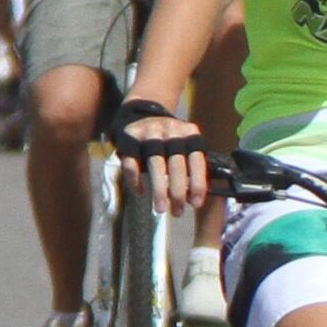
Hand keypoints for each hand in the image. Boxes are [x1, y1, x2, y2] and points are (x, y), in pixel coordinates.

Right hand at [112, 98, 209, 219]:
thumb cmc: (169, 139)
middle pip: (176, 164)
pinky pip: (131, 163)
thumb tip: (196, 198)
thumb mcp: (185, 145)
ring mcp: (148, 133)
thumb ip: (192, 166)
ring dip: (159, 190)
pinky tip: (141, 192)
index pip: (197, 159)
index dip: (198, 183)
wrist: (141, 114)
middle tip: (177, 212)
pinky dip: (136, 180)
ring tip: (160, 209)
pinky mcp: (129, 140)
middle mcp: (170, 130)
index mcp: (189, 133)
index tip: (196, 204)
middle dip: (178, 192)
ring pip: (155, 164)